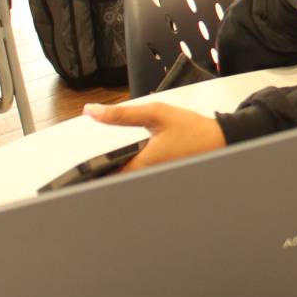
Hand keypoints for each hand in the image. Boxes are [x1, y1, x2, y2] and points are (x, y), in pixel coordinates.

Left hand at [82, 102, 225, 171]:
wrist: (221, 139)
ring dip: (114, 177)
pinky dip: (129, 176)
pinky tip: (127, 167)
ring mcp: (155, 182)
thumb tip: (92, 112)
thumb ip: (122, 114)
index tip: (75, 174)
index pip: (106, 177)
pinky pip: (139, 182)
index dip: (88, 176)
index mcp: (143, 164)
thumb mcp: (156, 113)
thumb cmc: (192, 128)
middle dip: (99, 179)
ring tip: (103, 172)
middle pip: (115, 184)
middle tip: (83, 176)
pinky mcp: (161, 181)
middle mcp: (148, 178)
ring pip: (126, 185)